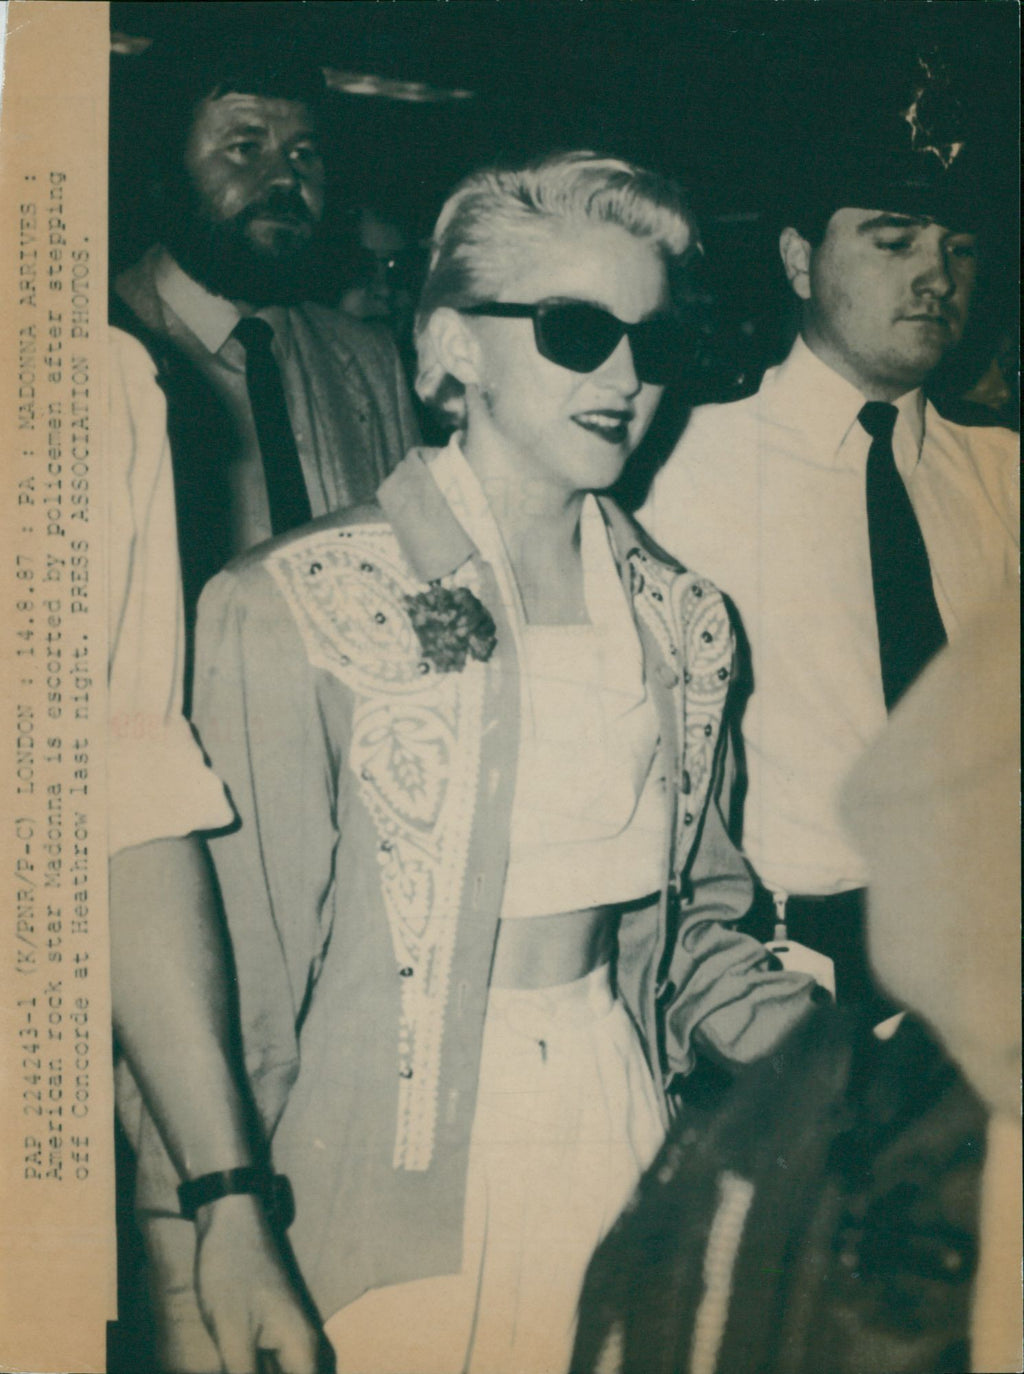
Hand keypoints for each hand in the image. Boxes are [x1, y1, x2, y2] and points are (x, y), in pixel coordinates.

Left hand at [193, 1193, 321, 1373]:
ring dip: (257, 1373)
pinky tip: (235, 1365)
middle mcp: (303, 1346)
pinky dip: (256, 1370)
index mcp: (301, 1350)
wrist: (231, 1219)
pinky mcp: (273, 1332)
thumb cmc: (232, 1272)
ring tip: (233, 1363)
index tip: (247, 1371)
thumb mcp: (232, 1334)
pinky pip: (275, 1368)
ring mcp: (289, 1337)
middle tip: (236, 1366)